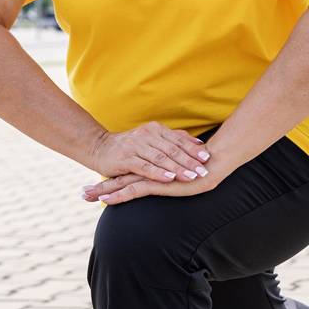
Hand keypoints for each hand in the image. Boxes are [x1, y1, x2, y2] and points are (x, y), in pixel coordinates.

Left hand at [81, 167, 221, 205]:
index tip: (93, 188)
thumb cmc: (199, 167)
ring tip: (84, 197)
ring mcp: (151, 175)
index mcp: (151, 167)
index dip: (110, 180)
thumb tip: (168, 178)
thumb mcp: (181, 173)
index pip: (126, 174)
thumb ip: (171, 173)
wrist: (213, 162)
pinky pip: (133, 190)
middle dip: (99, 187)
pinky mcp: (157, 182)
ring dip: (102, 191)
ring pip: (121, 184)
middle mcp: (148, 169)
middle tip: (81, 194)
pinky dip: (118, 196)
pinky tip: (104, 201)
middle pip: (118, 178)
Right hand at [82, 122, 212, 203]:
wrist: (100, 148)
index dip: (193, 149)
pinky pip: (144, 166)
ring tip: (191, 176)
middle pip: (172, 149)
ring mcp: (135, 146)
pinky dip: (158, 172)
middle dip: (189, 160)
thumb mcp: (153, 140)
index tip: (207, 157)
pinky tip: (169, 178)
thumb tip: (198, 142)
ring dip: (177, 167)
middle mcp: (146, 135)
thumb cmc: (131, 146)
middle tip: (204, 170)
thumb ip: (174, 139)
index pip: (178, 139)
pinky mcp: (125, 159)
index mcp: (155, 129)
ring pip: (160, 157)